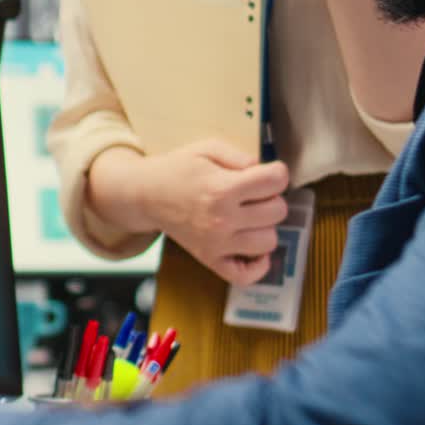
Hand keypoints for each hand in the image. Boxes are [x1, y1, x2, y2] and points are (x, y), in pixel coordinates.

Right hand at [144, 138, 288, 285]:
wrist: (146, 195)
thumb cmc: (178, 170)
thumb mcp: (207, 148)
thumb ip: (240, 156)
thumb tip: (265, 171)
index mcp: (222, 189)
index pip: (276, 182)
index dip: (277, 173)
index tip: (268, 173)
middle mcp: (222, 220)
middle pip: (278, 211)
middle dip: (271, 197)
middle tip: (254, 193)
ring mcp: (217, 245)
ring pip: (269, 241)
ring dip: (266, 226)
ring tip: (250, 216)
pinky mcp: (210, 260)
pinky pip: (247, 276)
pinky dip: (258, 265)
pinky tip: (253, 246)